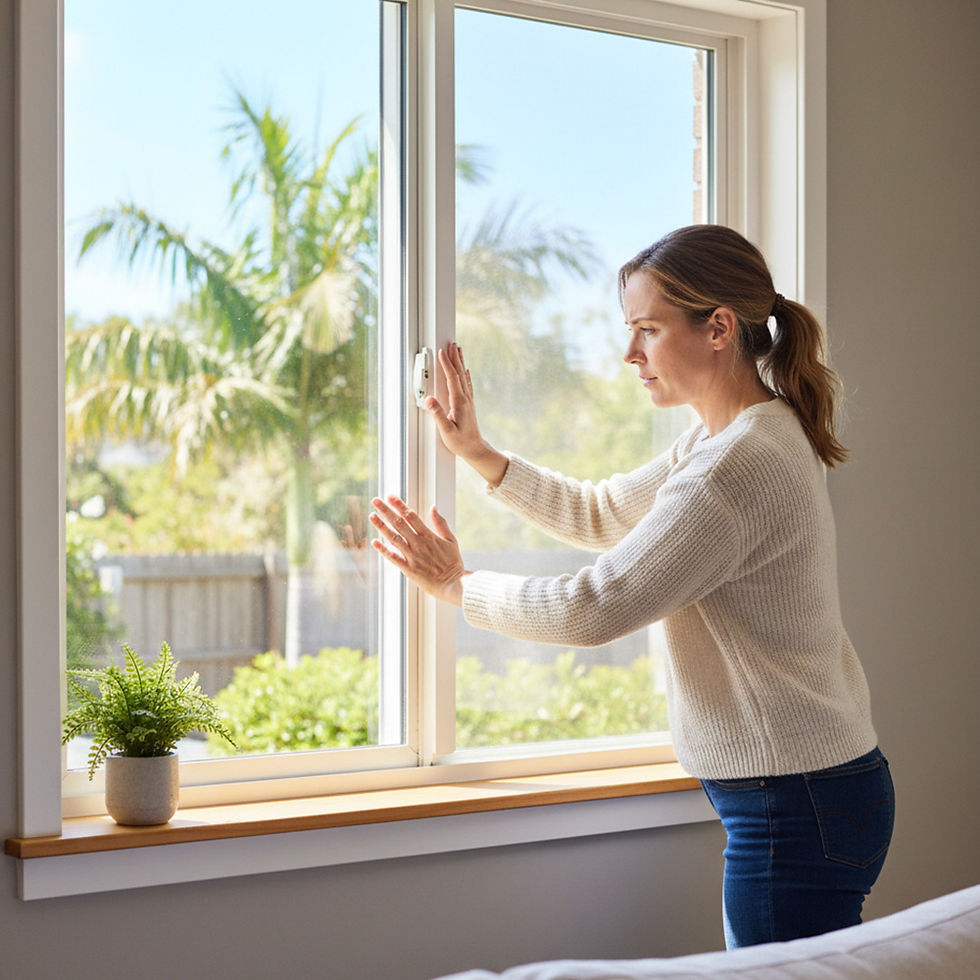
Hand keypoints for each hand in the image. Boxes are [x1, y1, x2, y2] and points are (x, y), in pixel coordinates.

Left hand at [370, 495, 467, 605]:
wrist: (453, 584)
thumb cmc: (453, 563)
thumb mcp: (451, 540)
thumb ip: (441, 523)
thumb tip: (433, 507)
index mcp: (429, 535)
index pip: (411, 516)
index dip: (399, 505)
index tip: (390, 496)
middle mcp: (418, 544)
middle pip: (399, 523)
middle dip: (386, 511)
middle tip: (375, 501)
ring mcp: (412, 556)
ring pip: (394, 538)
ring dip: (382, 526)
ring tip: (372, 516)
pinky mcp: (408, 569)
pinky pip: (393, 557)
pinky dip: (383, 550)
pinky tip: (374, 542)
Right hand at [426, 343, 507, 486]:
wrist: (475, 449)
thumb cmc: (461, 442)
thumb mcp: (447, 431)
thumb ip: (438, 415)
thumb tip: (429, 400)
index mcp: (459, 402)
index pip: (452, 379)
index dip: (446, 364)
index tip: (442, 352)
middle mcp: (466, 399)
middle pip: (459, 373)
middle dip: (455, 357)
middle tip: (452, 343)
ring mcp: (468, 400)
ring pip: (464, 376)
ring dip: (460, 362)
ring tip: (458, 349)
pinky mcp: (468, 404)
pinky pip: (467, 384)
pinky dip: (465, 373)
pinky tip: (465, 370)